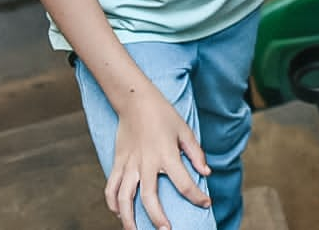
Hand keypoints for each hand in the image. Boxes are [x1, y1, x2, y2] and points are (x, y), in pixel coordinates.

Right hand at [107, 86, 210, 229]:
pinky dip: (112, 203)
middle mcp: (146, 163)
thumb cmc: (163, 115)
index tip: (206, 203)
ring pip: (125, 198)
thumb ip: (196, 153)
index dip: (196, 196)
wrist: (135, 101)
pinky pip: (111, 187)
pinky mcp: (117, 162)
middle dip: (158, 218)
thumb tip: (207, 173)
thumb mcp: (185, 130)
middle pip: (149, 198)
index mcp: (166, 155)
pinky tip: (118, 214)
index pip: (184, 182)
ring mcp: (129, 164)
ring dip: (129, 218)